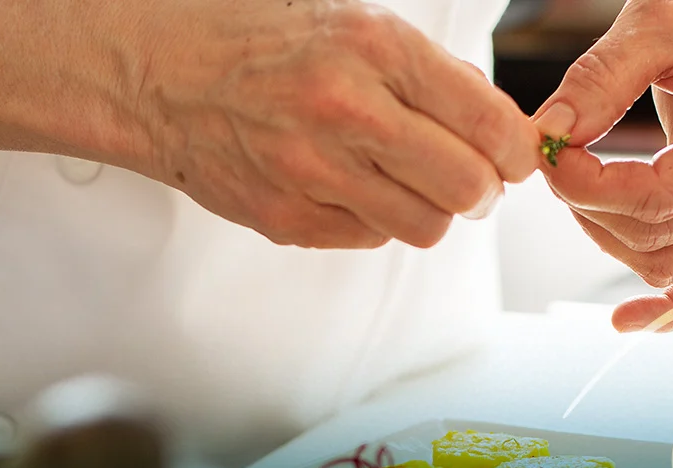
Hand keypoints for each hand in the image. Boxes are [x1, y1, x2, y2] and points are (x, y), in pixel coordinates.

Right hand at [0, 0, 539, 248]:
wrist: (157, 72)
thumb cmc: (258, 41)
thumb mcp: (352, 23)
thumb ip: (427, 73)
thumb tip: (498, 127)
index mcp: (375, 48)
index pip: (488, 122)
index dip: (516, 151)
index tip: (514, 156)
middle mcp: (348, 109)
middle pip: (467, 187)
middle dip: (481, 189)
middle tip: (471, 180)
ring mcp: (314, 171)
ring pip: (425, 226)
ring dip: (430, 210)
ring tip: (406, 182)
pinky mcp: (286, 218)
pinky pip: (371, 239)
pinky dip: (376, 219)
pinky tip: (352, 186)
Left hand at [533, 0, 672, 331]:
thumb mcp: (656, 22)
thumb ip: (598, 80)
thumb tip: (547, 137)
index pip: (659, 198)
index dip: (589, 190)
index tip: (547, 156)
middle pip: (656, 236)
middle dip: (588, 205)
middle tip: (553, 155)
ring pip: (666, 259)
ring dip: (607, 233)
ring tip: (576, 182)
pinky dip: (667, 305)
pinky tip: (624, 322)